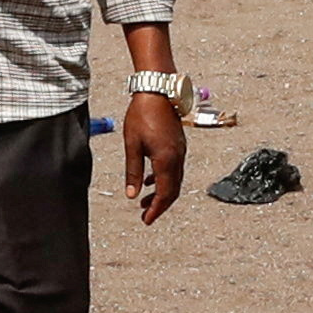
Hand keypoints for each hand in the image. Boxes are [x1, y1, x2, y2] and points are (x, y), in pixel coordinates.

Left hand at [120, 93, 184, 223]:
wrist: (158, 91)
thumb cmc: (142, 115)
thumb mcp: (132, 145)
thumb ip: (133, 171)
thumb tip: (132, 195)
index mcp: (166, 160)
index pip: (165, 193)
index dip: (156, 209)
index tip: (146, 220)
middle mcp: (178, 158)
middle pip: (173, 190)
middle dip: (160, 205)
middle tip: (145, 216)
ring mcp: (181, 151)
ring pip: (175, 180)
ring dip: (162, 192)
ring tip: (145, 200)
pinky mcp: (178, 145)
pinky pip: (175, 168)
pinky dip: (164, 179)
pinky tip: (150, 179)